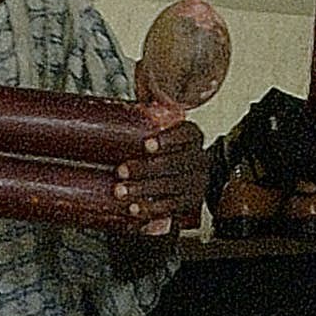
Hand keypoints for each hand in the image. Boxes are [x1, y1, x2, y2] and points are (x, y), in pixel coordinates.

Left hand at [121, 117, 210, 237]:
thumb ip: (147, 120)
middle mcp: (198, 159)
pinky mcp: (190, 204)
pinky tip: (135, 208)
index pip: (186, 134)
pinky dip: (151, 208)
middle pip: (175, 163)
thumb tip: (117, 106)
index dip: (167, 139)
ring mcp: (196, 183)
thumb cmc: (166, 150)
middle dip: (145, 168)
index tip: (147, 144)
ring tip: (121, 191)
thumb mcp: (160, 131)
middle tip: (121, 170)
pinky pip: (171, 207)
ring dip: (143, 189)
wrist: (189, 175)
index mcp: (192, 137)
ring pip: (171, 186)